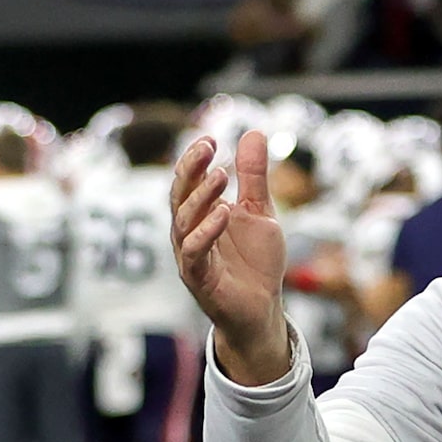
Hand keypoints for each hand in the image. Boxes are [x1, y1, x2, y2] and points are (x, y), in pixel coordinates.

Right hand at [171, 130, 290, 384]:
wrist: (263, 309)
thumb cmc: (256, 264)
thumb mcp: (260, 213)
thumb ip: (254, 177)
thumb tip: (254, 132)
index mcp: (199, 215)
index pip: (189, 181)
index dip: (195, 160)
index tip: (210, 139)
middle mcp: (188, 232)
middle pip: (179, 195)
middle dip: (190, 170)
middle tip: (207, 148)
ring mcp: (190, 255)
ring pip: (184, 221)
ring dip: (201, 196)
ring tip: (221, 177)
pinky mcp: (198, 278)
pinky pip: (194, 251)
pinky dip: (206, 231)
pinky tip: (223, 213)